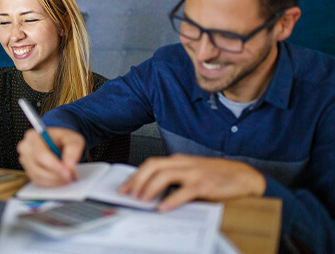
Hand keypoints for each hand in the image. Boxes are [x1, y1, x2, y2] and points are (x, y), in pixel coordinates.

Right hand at [17, 127, 84, 186]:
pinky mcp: (28, 171)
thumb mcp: (73, 138)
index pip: (40, 154)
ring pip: (38, 177)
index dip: (54, 166)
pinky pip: (38, 182)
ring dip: (55, 180)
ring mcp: (25, 161)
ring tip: (68, 176)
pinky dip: (51, 183)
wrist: (59, 143)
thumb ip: (73, 148)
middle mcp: (26, 148)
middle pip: (37, 168)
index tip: (67, 172)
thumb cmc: (63, 139)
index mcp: (33, 136)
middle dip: (56, 175)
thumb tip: (69, 165)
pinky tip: (61, 178)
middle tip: (70, 176)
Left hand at [119, 154, 265, 211]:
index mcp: (178, 161)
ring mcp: (193, 173)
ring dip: (150, 188)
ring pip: (165, 175)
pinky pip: (184, 191)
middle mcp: (183, 164)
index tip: (125, 187)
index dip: (135, 175)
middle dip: (137, 180)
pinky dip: (171, 199)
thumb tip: (151, 192)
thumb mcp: (191, 173)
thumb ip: (174, 179)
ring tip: (141, 200)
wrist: (243, 176)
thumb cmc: (216, 175)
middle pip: (153, 166)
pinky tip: (163, 207)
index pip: (151, 164)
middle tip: (128, 194)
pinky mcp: (204, 184)